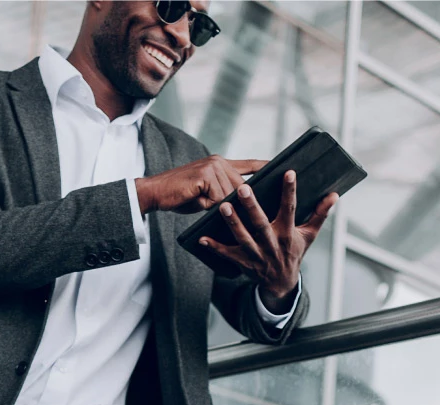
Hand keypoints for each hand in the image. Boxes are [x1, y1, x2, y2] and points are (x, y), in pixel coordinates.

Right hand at [135, 154, 261, 214]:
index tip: (283, 167)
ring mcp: (212, 166)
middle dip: (240, 202)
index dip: (265, 167)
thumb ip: (224, 193)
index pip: (249, 165)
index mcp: (221, 164)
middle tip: (228, 209)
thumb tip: (241, 204)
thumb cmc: (181, 196)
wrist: (156, 192)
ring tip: (199, 200)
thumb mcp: (207, 194)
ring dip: (217, 205)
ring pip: (230, 195)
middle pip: (242, 187)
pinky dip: (208, 205)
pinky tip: (196, 200)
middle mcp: (219, 162)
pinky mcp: (205, 175)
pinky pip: (218, 198)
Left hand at [198, 171, 333, 309]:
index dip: (290, 191)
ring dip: (232, 223)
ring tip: (222, 206)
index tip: (289, 172)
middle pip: (260, 223)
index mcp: (287, 234)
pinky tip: (202, 237)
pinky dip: (215, 247)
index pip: (290, 209)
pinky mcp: (243, 263)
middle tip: (242, 188)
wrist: (281, 283)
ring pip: (243, 237)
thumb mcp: (309, 235)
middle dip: (252, 207)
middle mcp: (272, 244)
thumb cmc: (294, 252)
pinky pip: (227, 254)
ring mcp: (256, 255)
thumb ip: (320, 214)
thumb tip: (334, 195)